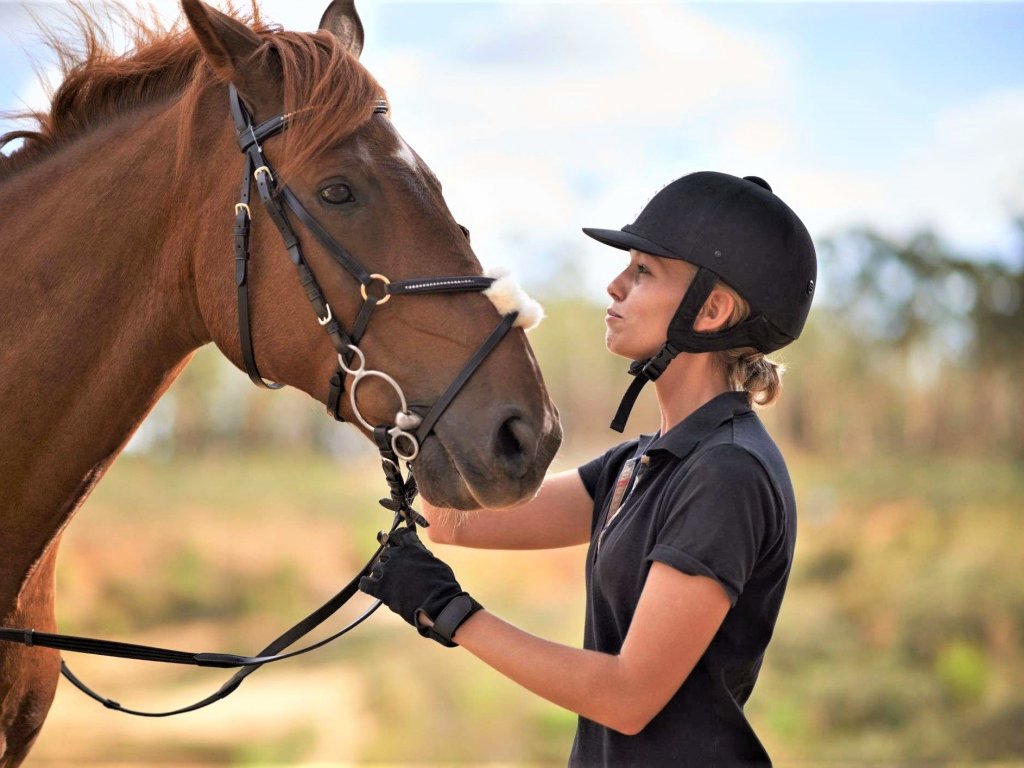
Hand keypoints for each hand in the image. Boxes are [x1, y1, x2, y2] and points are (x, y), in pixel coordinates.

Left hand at [359, 526, 481, 646]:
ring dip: (382, 574)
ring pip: (377, 568)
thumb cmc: (442, 585)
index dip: (398, 539)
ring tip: (392, 585)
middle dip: (391, 561)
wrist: (438, 604)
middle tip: (399, 572)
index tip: (398, 543)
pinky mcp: (381, 588)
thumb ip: (422, 555)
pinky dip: (366, 584)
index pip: (400, 535)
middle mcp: (397, 556)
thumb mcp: (435, 563)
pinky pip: (365, 584)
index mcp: (412, 548)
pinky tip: (370, 586)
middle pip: (386, 553)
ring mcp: (387, 571)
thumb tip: (417, 553)